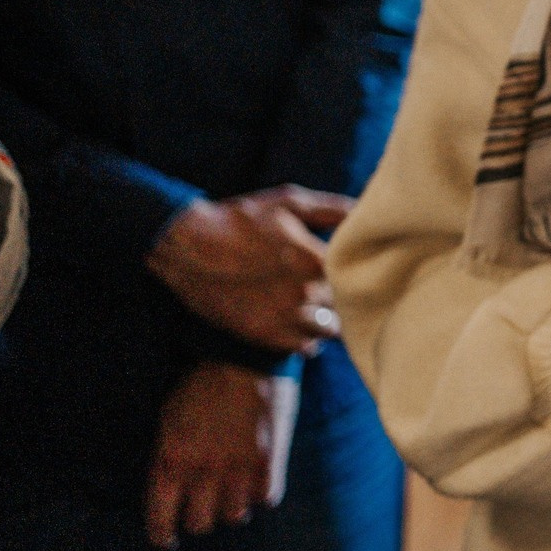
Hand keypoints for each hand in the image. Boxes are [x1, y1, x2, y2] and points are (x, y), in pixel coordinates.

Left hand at [145, 362, 298, 548]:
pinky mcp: (268, 460)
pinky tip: (258, 481)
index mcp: (170, 460)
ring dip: (233, 508)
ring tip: (234, 493)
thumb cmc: (201, 387)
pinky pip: (266, 500)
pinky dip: (262, 495)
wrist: (242, 358)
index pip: (160, 518)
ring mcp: (237, 468)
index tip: (166, 539)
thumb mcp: (168, 421)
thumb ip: (169, 458)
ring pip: (234, 516)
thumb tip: (171, 489)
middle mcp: (201, 470)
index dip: (162, 535)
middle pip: (200, 524)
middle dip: (200, 518)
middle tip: (205, 508)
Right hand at [148, 186, 351, 352]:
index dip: (353, 274)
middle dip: (340, 297)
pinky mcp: (264, 335)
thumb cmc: (239, 219)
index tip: (349, 269)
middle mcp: (305, 293)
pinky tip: (296, 321)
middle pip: (344, 304)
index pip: (356, 277)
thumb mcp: (288, 203)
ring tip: (311, 306)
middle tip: (327, 287)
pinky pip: (305, 347)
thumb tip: (364, 211)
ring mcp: (284, 317)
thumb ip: (332, 209)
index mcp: (316, 260)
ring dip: (325, 320)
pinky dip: (306, 339)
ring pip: (329, 330)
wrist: (186, 246)